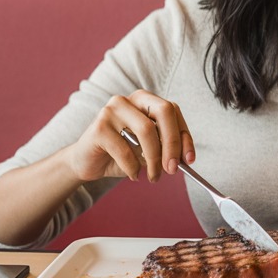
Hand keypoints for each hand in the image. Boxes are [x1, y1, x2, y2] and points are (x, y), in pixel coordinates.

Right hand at [65, 89, 194, 183]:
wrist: (87, 163)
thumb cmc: (122, 154)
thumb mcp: (149, 150)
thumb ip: (166, 148)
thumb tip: (184, 158)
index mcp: (144, 100)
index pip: (172, 111)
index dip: (184, 136)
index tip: (189, 160)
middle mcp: (128, 99)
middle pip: (163, 112)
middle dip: (173, 143)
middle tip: (173, 169)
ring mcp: (111, 110)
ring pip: (146, 131)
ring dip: (154, 160)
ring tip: (154, 177)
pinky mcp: (98, 127)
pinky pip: (125, 150)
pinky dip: (133, 167)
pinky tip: (133, 174)